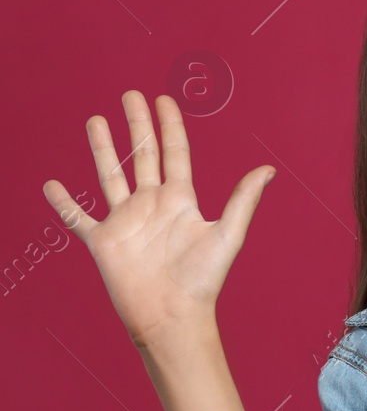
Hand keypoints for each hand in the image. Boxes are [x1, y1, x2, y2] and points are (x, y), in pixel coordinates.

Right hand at [41, 90, 274, 349]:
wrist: (172, 315)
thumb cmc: (203, 280)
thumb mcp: (227, 235)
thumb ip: (243, 200)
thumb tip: (269, 169)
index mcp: (180, 201)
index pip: (175, 153)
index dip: (169, 126)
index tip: (163, 99)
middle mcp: (152, 205)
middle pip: (143, 155)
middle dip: (137, 125)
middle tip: (131, 95)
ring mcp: (126, 221)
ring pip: (110, 175)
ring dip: (102, 149)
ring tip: (96, 120)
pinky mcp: (102, 241)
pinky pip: (76, 218)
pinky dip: (63, 203)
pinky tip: (52, 185)